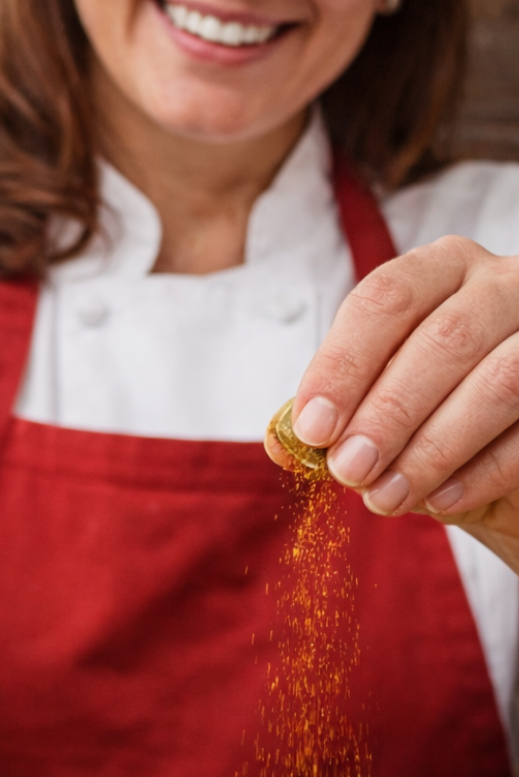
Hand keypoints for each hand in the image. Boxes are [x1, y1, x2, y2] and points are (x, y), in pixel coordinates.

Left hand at [279, 235, 518, 569]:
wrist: (506, 448)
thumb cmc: (430, 410)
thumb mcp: (374, 404)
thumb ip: (332, 414)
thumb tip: (281, 444)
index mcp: (436, 273)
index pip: (384, 300)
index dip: (343, 365)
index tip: (313, 428)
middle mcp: (500, 285)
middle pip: (443, 340)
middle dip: (387, 414)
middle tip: (349, 470)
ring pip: (499, 381)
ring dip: (433, 449)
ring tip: (385, 497)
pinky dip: (482, 472)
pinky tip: (440, 503)